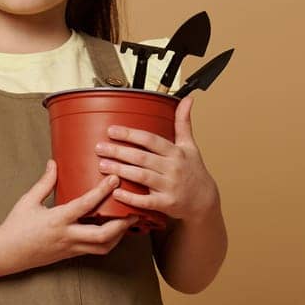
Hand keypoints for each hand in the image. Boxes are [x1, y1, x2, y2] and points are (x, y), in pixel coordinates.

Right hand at [0, 160, 136, 272]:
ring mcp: (70, 248)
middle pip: (103, 234)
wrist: (6, 254)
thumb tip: (54, 162)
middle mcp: (67, 236)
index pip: (86, 205)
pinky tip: (114, 232)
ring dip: (119, 235)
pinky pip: (95, 251)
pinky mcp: (71, 255)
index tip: (115, 179)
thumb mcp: (28, 201)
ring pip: (103, 247)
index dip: (103, 192)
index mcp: (57, 220)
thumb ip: (45, 182)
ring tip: (128, 220)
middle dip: (122, 223)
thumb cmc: (15, 226)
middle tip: (134, 208)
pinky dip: (108, 242)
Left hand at [94, 95, 218, 222]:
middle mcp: (173, 168)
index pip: (150, 140)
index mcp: (176, 152)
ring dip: (121, 170)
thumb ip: (183, 123)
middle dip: (119, 152)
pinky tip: (116, 192)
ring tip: (102, 165)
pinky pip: (146, 201)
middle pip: (142, 157)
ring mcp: (170, 187)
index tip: (112, 130)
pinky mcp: (166, 204)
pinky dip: (131, 198)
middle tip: (100, 147)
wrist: (204, 200)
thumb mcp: (190, 146)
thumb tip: (187, 99)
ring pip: (142, 177)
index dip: (130, 135)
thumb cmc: (194, 171)